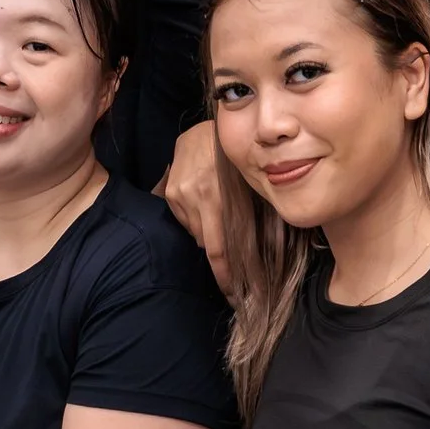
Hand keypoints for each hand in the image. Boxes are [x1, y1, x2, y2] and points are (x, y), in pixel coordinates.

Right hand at [161, 122, 233, 295]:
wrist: (207, 130)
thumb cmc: (237, 159)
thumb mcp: (249, 186)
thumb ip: (249, 215)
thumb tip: (259, 253)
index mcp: (217, 198)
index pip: (218, 252)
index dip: (225, 279)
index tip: (234, 298)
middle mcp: (194, 196)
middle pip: (205, 244)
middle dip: (220, 257)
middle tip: (234, 270)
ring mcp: (179, 194)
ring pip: (194, 232)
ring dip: (207, 233)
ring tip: (219, 216)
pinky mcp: (170, 191)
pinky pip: (183, 218)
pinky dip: (196, 219)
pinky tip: (205, 204)